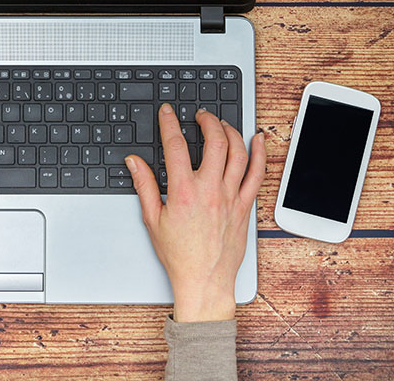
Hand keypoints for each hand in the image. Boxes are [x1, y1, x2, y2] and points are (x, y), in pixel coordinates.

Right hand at [127, 104, 265, 321]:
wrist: (204, 280)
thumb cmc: (179, 255)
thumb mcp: (152, 219)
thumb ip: (144, 186)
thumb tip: (134, 163)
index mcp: (183, 191)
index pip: (175, 145)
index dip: (169, 123)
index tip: (167, 113)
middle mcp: (210, 190)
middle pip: (214, 141)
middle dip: (207, 121)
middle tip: (199, 115)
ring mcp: (231, 197)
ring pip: (238, 153)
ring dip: (230, 132)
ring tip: (222, 124)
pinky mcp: (244, 207)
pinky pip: (257, 174)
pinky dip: (259, 153)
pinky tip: (257, 140)